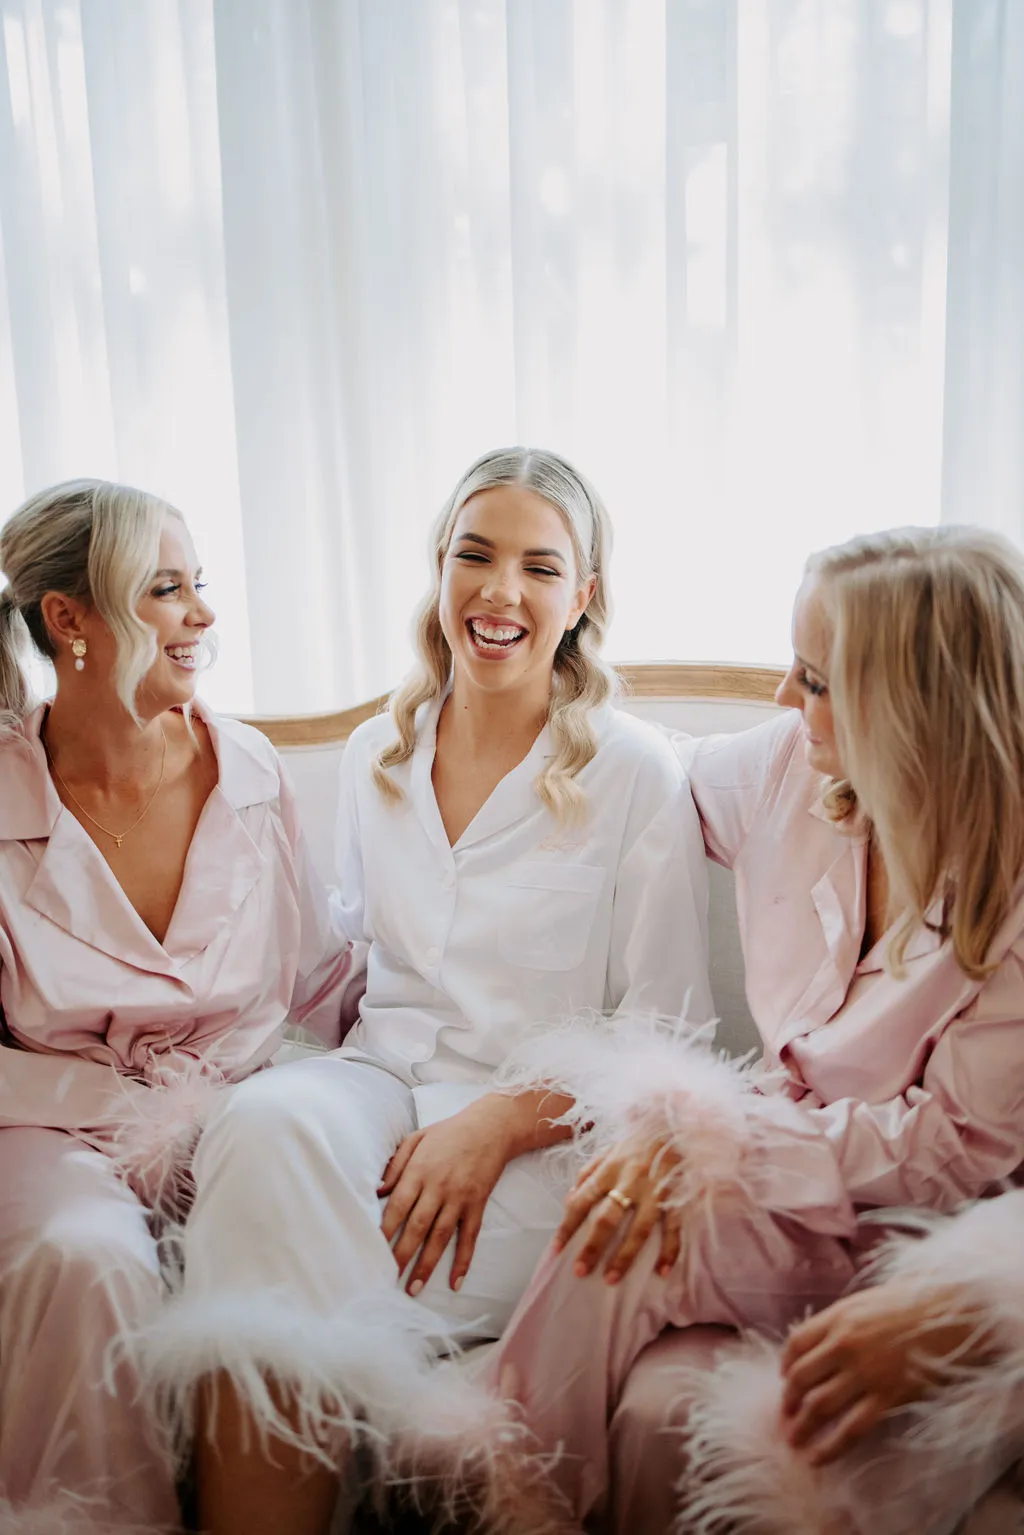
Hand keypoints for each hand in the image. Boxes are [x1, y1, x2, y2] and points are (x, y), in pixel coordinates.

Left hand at [379, 1095, 530, 1296]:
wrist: (491, 1127)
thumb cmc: (449, 1132)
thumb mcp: (416, 1138)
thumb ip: (395, 1165)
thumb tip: (377, 1191)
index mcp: (419, 1170)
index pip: (398, 1205)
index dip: (385, 1229)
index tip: (371, 1249)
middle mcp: (438, 1187)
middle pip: (417, 1226)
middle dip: (402, 1254)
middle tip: (389, 1279)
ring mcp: (460, 1198)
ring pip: (441, 1236)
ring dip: (427, 1264)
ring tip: (414, 1288)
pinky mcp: (477, 1204)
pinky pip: (470, 1237)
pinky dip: (463, 1261)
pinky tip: (455, 1282)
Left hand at [555, 1130, 682, 1284]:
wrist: (676, 1123)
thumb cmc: (639, 1140)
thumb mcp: (609, 1149)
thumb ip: (589, 1172)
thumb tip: (570, 1197)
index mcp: (609, 1168)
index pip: (582, 1201)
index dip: (567, 1226)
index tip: (557, 1249)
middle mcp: (629, 1180)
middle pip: (607, 1219)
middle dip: (592, 1247)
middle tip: (580, 1271)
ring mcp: (655, 1191)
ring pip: (639, 1229)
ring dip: (625, 1257)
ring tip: (611, 1279)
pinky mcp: (678, 1197)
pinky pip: (674, 1228)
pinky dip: (670, 1251)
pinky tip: (663, 1272)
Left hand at [781, 1279, 990, 1464]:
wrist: (952, 1316)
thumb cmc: (913, 1303)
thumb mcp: (867, 1301)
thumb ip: (842, 1320)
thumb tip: (822, 1340)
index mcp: (838, 1317)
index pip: (796, 1343)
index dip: (785, 1365)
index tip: (784, 1379)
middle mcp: (844, 1345)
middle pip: (801, 1377)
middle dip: (788, 1400)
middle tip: (785, 1416)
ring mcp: (864, 1373)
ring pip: (819, 1406)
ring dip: (802, 1426)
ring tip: (793, 1441)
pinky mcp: (887, 1397)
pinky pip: (851, 1429)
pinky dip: (830, 1447)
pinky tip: (818, 1458)